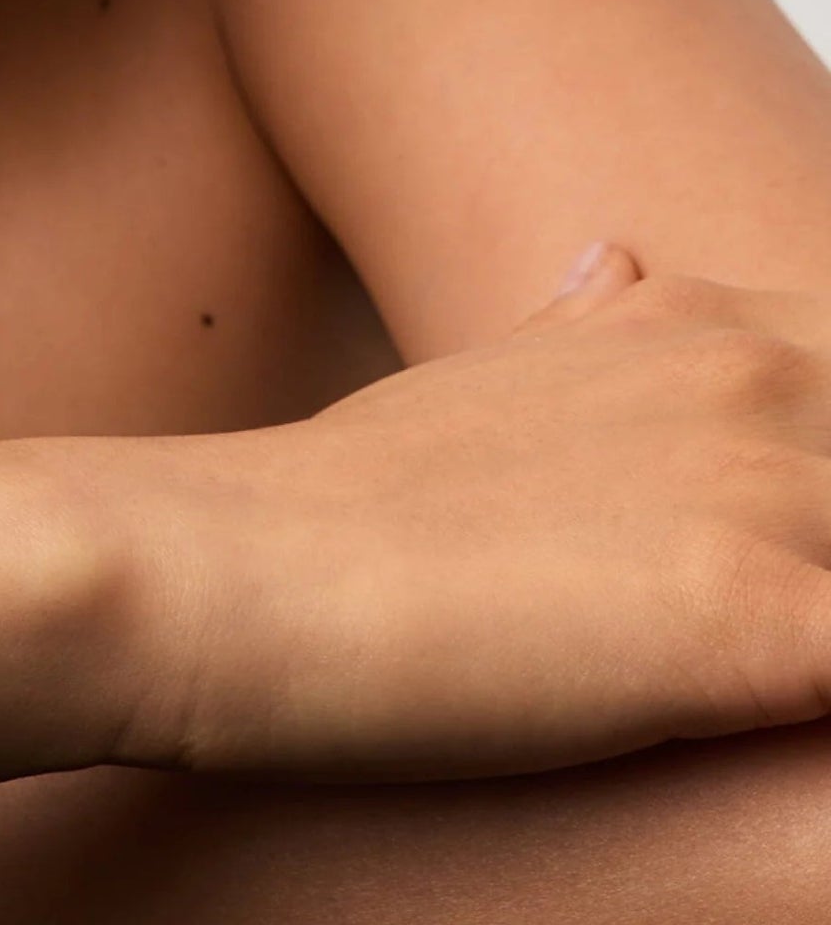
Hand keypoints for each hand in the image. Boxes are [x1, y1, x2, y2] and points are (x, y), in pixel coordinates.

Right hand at [93, 246, 830, 781]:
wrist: (235, 571)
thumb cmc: (342, 504)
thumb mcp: (479, 381)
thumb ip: (583, 333)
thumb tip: (624, 257)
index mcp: (705, 323)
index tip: (796, 548)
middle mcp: (759, 378)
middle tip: (774, 623)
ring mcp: (771, 491)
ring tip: (773, 691)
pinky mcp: (766, 625)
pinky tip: (779, 754)